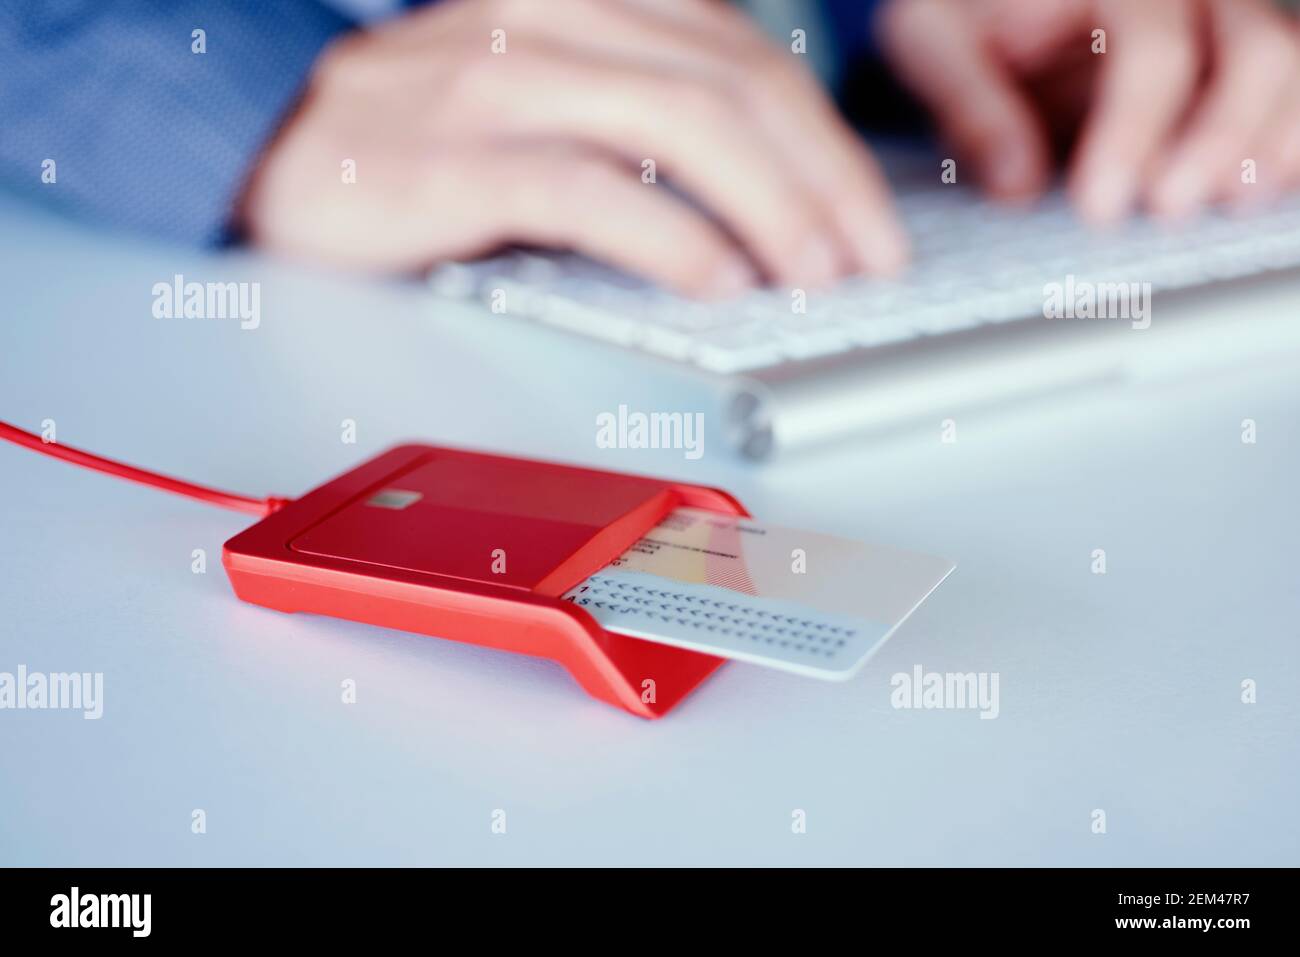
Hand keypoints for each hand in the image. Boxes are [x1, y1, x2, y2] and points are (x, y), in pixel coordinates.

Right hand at [241, 0, 908, 293]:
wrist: (263, 160)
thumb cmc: (416, 148)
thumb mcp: (540, 108)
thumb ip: (634, 124)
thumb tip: (756, 209)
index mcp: (580, 5)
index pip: (741, 57)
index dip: (826, 142)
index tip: (874, 219)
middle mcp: (545, 22)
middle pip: (730, 85)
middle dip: (822, 179)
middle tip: (872, 260)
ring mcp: (493, 84)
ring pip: (676, 123)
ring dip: (769, 207)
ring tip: (817, 277)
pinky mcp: (449, 159)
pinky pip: (585, 187)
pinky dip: (668, 235)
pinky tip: (718, 281)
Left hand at [877, 0, 1299, 220]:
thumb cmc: (963, 14)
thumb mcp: (935, 43)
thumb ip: (973, 106)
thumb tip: (1016, 183)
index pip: (1152, 46)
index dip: (1134, 131)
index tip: (1102, 205)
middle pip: (1246, 50)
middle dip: (1216, 139)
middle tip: (1168, 210)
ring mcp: (1215, 18)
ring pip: (1282, 65)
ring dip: (1266, 141)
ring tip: (1234, 204)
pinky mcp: (1228, 54)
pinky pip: (1285, 86)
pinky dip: (1282, 140)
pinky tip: (1262, 190)